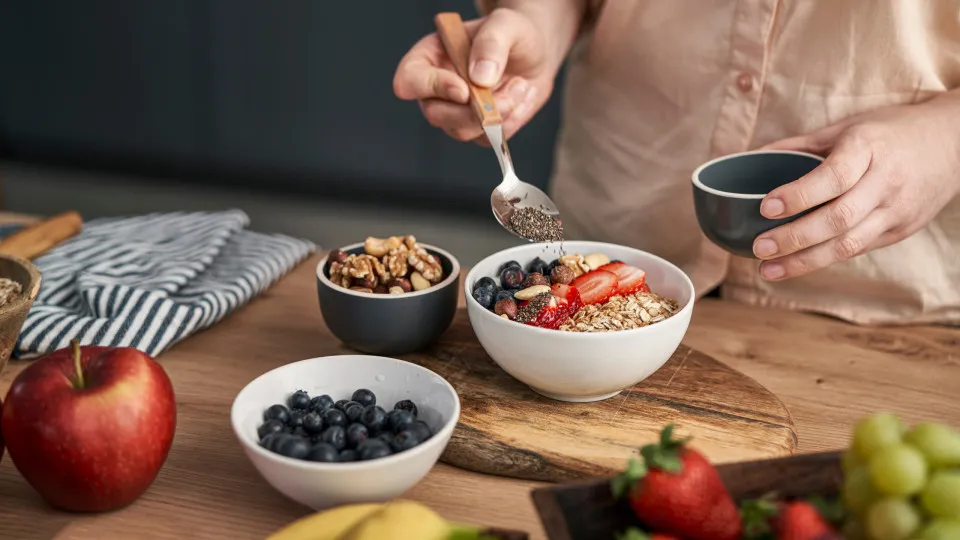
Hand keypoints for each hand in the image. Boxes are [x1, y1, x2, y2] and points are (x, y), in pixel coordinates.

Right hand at [392, 8, 551, 145]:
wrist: (534, 53)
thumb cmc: (512, 33)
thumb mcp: (506, 24)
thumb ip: (491, 44)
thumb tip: (479, 78)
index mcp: (430, 58)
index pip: (409, 80)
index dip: (432, 88)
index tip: (464, 90)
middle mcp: (436, 89)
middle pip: (436, 114)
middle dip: (474, 111)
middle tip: (508, 92)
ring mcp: (455, 112)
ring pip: (462, 131)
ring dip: (498, 114)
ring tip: (520, 85)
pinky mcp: (477, 129)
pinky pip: (487, 138)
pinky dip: (510, 121)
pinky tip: (520, 97)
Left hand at [753, 93, 959, 280]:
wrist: (955, 143)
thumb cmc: (892, 131)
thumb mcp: (848, 126)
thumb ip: (801, 144)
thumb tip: (751, 156)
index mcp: (869, 148)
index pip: (833, 177)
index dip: (799, 195)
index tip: (766, 207)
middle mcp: (885, 182)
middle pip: (839, 219)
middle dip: (795, 238)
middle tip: (759, 248)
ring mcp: (897, 211)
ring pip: (849, 244)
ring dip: (804, 262)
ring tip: (768, 269)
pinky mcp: (901, 230)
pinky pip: (858, 249)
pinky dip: (825, 259)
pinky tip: (796, 265)